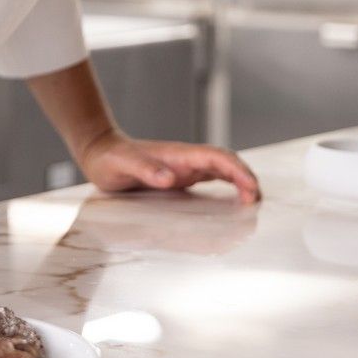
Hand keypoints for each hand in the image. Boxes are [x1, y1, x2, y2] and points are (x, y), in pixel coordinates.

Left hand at [76, 130, 261, 204]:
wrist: (99, 152)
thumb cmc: (109, 158)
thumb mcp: (123, 163)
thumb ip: (144, 168)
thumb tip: (169, 178)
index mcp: (179, 154)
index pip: (218, 157)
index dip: (238, 171)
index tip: (250, 188)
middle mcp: (187, 160)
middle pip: (227, 164)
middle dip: (247, 179)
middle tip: (257, 202)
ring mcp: (185, 168)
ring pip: (223, 172)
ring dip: (241, 184)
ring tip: (253, 205)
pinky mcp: (181, 178)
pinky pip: (211, 181)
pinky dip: (227, 190)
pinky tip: (233, 204)